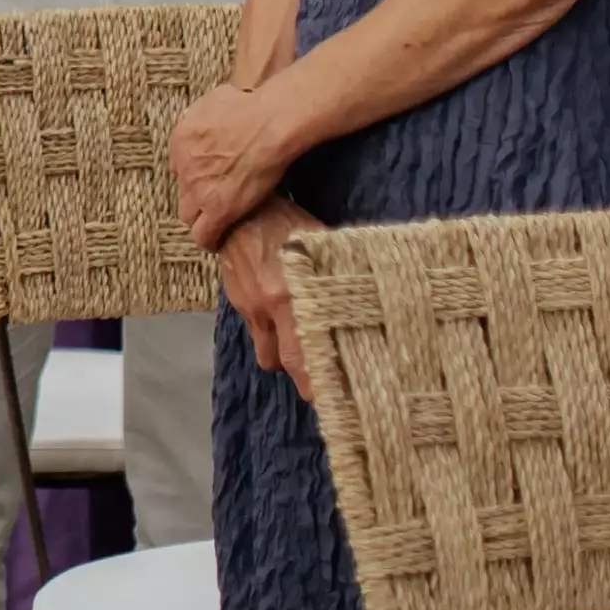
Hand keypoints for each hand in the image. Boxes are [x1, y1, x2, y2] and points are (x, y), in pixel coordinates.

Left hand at [171, 82, 296, 247]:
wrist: (267, 125)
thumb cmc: (249, 107)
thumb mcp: (214, 100)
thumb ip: (205, 114)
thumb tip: (213, 117)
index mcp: (179, 140)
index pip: (179, 167)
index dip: (194, 175)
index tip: (208, 179)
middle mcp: (183, 166)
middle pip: (181, 192)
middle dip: (194, 198)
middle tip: (213, 201)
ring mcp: (198, 190)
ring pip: (189, 216)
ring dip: (201, 220)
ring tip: (215, 224)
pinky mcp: (218, 209)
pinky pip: (204, 235)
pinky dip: (209, 241)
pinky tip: (218, 243)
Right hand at [216, 195, 322, 397]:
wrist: (236, 209)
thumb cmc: (286, 223)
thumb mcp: (318, 246)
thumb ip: (337, 275)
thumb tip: (372, 297)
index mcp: (289, 300)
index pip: (302, 358)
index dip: (315, 384)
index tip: (334, 400)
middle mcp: (266, 311)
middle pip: (281, 363)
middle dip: (300, 376)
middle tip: (321, 381)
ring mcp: (248, 307)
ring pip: (266, 349)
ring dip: (282, 352)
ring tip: (302, 345)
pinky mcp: (236, 299)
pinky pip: (256, 327)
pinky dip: (270, 328)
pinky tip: (282, 314)